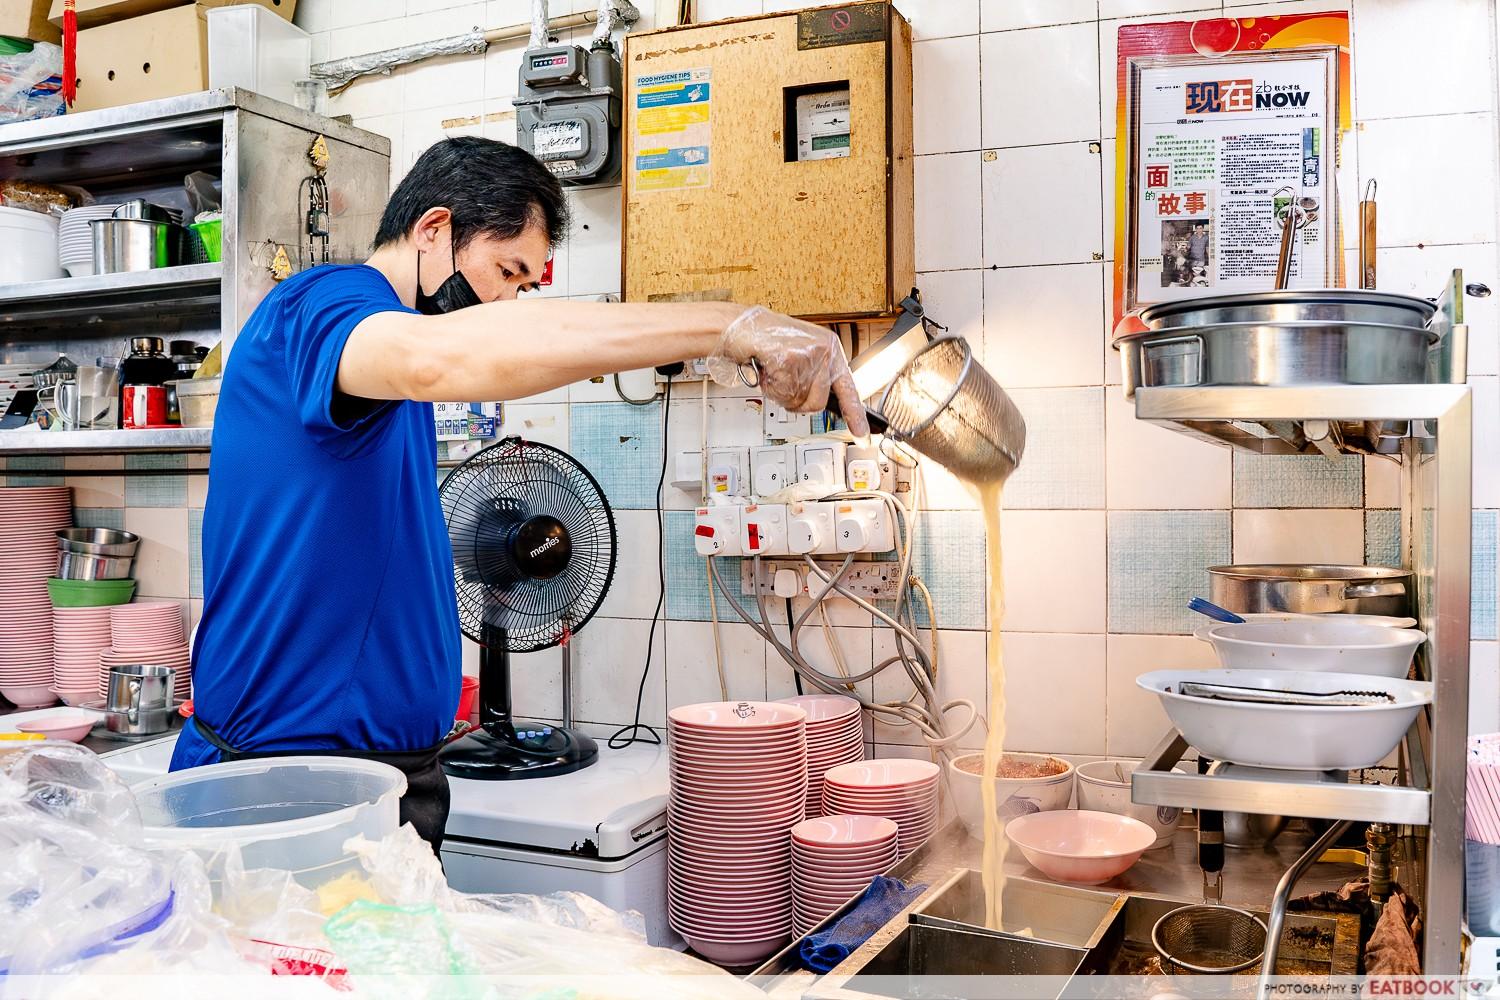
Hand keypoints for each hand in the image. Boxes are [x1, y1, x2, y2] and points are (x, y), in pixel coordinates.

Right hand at [707, 307, 869, 437]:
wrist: (740, 326)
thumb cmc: (767, 342)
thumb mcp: (801, 357)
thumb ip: (815, 377)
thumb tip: (819, 403)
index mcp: (831, 350)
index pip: (848, 389)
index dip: (855, 416)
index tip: (863, 437)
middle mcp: (825, 350)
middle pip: (818, 403)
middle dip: (797, 402)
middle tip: (782, 385)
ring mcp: (809, 354)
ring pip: (799, 400)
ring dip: (780, 394)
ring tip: (773, 373)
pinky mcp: (791, 359)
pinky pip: (783, 393)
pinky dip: (770, 388)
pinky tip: (766, 369)